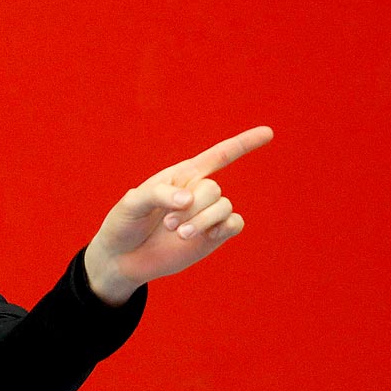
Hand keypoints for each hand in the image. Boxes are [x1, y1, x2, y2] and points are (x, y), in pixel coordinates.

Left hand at [82, 126, 273, 304]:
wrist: (122, 258)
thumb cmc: (124, 224)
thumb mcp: (132, 203)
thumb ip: (159, 194)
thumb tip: (188, 199)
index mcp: (182, 176)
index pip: (219, 155)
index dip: (244, 143)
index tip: (269, 132)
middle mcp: (198, 193)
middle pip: (213, 189)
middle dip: (194, 207)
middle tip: (170, 224)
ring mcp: (206, 215)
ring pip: (224, 207)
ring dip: (203, 220)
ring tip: (180, 233)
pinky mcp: (212, 237)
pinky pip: (234, 225)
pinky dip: (225, 227)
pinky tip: (209, 235)